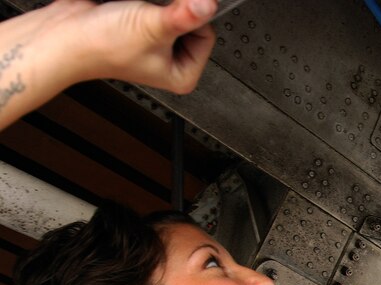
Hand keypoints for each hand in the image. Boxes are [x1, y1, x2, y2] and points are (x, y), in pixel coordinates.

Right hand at [44, 0, 216, 92]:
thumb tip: (208, 6)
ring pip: (176, 11)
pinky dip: (149, 1)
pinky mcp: (144, 27)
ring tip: (140, 10)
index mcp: (183, 74)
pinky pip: (158, 6)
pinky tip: (133, 5)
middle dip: (174, 10)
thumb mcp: (151, 27)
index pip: (207, 34)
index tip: (169, 15)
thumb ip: (183, 16)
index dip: (190, 19)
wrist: (64, 35)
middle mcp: (172, 61)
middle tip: (150, 13)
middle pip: (193, 22)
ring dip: (160, 3)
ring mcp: (158, 44)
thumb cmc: (102, 45)